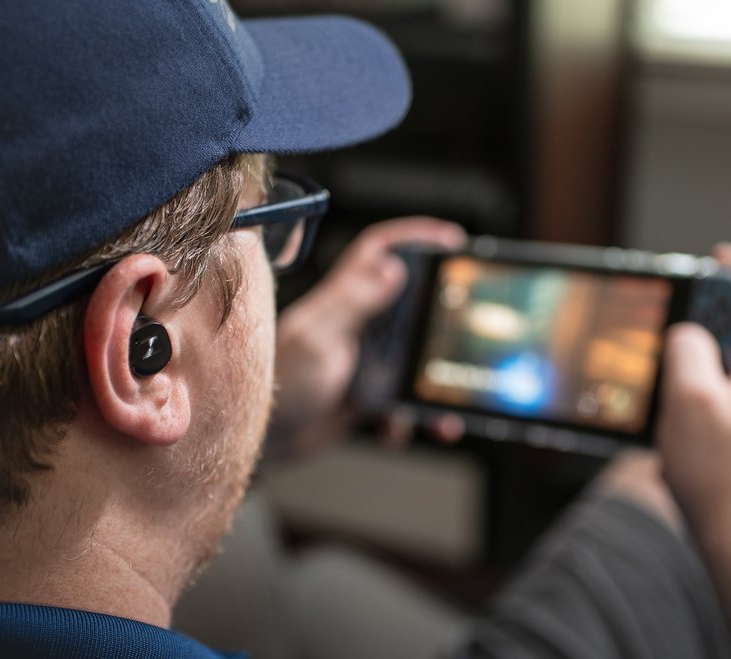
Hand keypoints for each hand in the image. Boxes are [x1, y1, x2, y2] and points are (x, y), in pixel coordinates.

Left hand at [270, 217, 465, 455]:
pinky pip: (401, 401)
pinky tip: (401, 427)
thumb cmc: (281, 385)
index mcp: (343, 299)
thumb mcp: (320, 339)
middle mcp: (356, 324)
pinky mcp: (366, 394)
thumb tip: (391, 267)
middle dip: (439, 315)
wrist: (267, 443)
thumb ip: (353, 302)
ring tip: (446, 406)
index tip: (450, 238)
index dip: (413, 237)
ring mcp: (363, 359)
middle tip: (463, 328)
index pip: (380, 250)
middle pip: (410, 303)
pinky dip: (409, 417)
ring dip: (430, 381)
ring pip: (412, 359)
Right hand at [656, 245, 730, 535]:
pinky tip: (681, 408)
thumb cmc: (719, 476)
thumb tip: (686, 333)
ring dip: (709, 353)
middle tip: (680, 314)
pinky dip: (711, 385)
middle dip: (716, 313)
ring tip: (672, 367)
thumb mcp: (688, 399)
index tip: (718, 256)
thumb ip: (687, 348)